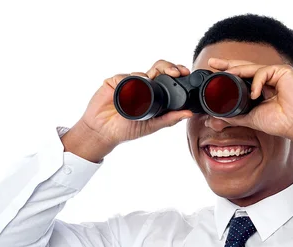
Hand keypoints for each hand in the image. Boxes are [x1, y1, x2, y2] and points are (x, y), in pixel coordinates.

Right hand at [75, 60, 193, 146]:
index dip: (176, 73)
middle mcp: (142, 85)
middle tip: (175, 72)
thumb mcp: (152, 125)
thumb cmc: (127, 129)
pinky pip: (123, 77)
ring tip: (151, 82)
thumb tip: (189, 113)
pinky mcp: (114, 82)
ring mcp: (128, 82)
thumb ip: (170, 119)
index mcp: (154, 94)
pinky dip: (127, 82)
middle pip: (158, 69)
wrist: (104, 132)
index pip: (167, 78)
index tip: (184, 73)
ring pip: (141, 71)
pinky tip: (129, 90)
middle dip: (168, 67)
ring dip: (147, 75)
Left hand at [207, 58, 292, 145]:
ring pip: (252, 67)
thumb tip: (217, 116)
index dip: (228, 73)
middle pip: (245, 67)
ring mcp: (276, 73)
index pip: (242, 77)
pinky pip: (263, 71)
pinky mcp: (283, 71)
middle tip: (212, 63)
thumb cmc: (279, 122)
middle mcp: (269, 79)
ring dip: (237, 71)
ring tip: (226, 76)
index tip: (213, 72)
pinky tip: (254, 94)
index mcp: (261, 88)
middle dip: (227, 64)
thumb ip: (235, 116)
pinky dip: (256, 82)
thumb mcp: (251, 118)